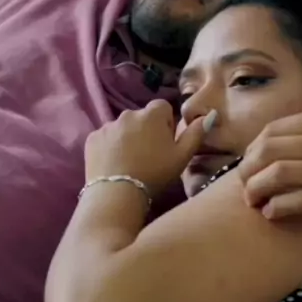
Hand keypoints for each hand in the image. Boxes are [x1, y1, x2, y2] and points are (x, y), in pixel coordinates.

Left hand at [85, 100, 215, 196]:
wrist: (117, 193)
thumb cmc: (155, 174)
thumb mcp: (182, 156)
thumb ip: (196, 133)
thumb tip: (209, 114)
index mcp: (152, 114)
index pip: (163, 108)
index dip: (166, 125)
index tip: (166, 144)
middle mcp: (128, 113)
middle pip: (142, 118)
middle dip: (146, 131)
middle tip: (149, 157)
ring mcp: (107, 125)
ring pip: (122, 128)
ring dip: (127, 139)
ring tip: (131, 163)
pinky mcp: (92, 138)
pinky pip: (105, 138)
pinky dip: (110, 147)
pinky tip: (115, 165)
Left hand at [239, 104, 301, 220]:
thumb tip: (261, 148)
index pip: (274, 130)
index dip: (252, 149)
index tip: (247, 164)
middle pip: (270, 150)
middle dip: (247, 169)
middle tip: (243, 185)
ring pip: (279, 173)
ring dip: (256, 189)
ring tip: (253, 201)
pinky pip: (299, 200)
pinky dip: (278, 207)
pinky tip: (271, 213)